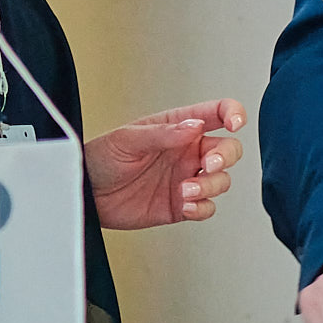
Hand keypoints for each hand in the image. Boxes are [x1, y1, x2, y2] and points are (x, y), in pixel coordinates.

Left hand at [85, 100, 244, 229]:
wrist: (86, 193)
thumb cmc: (102, 158)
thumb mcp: (128, 139)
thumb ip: (163, 134)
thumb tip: (194, 126)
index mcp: (178, 127)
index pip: (215, 114)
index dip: (233, 114)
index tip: (235, 123)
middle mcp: (186, 152)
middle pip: (228, 149)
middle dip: (224, 157)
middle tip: (205, 165)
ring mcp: (185, 179)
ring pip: (221, 180)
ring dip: (209, 186)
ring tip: (185, 190)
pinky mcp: (180, 205)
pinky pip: (206, 208)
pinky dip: (202, 208)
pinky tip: (185, 205)